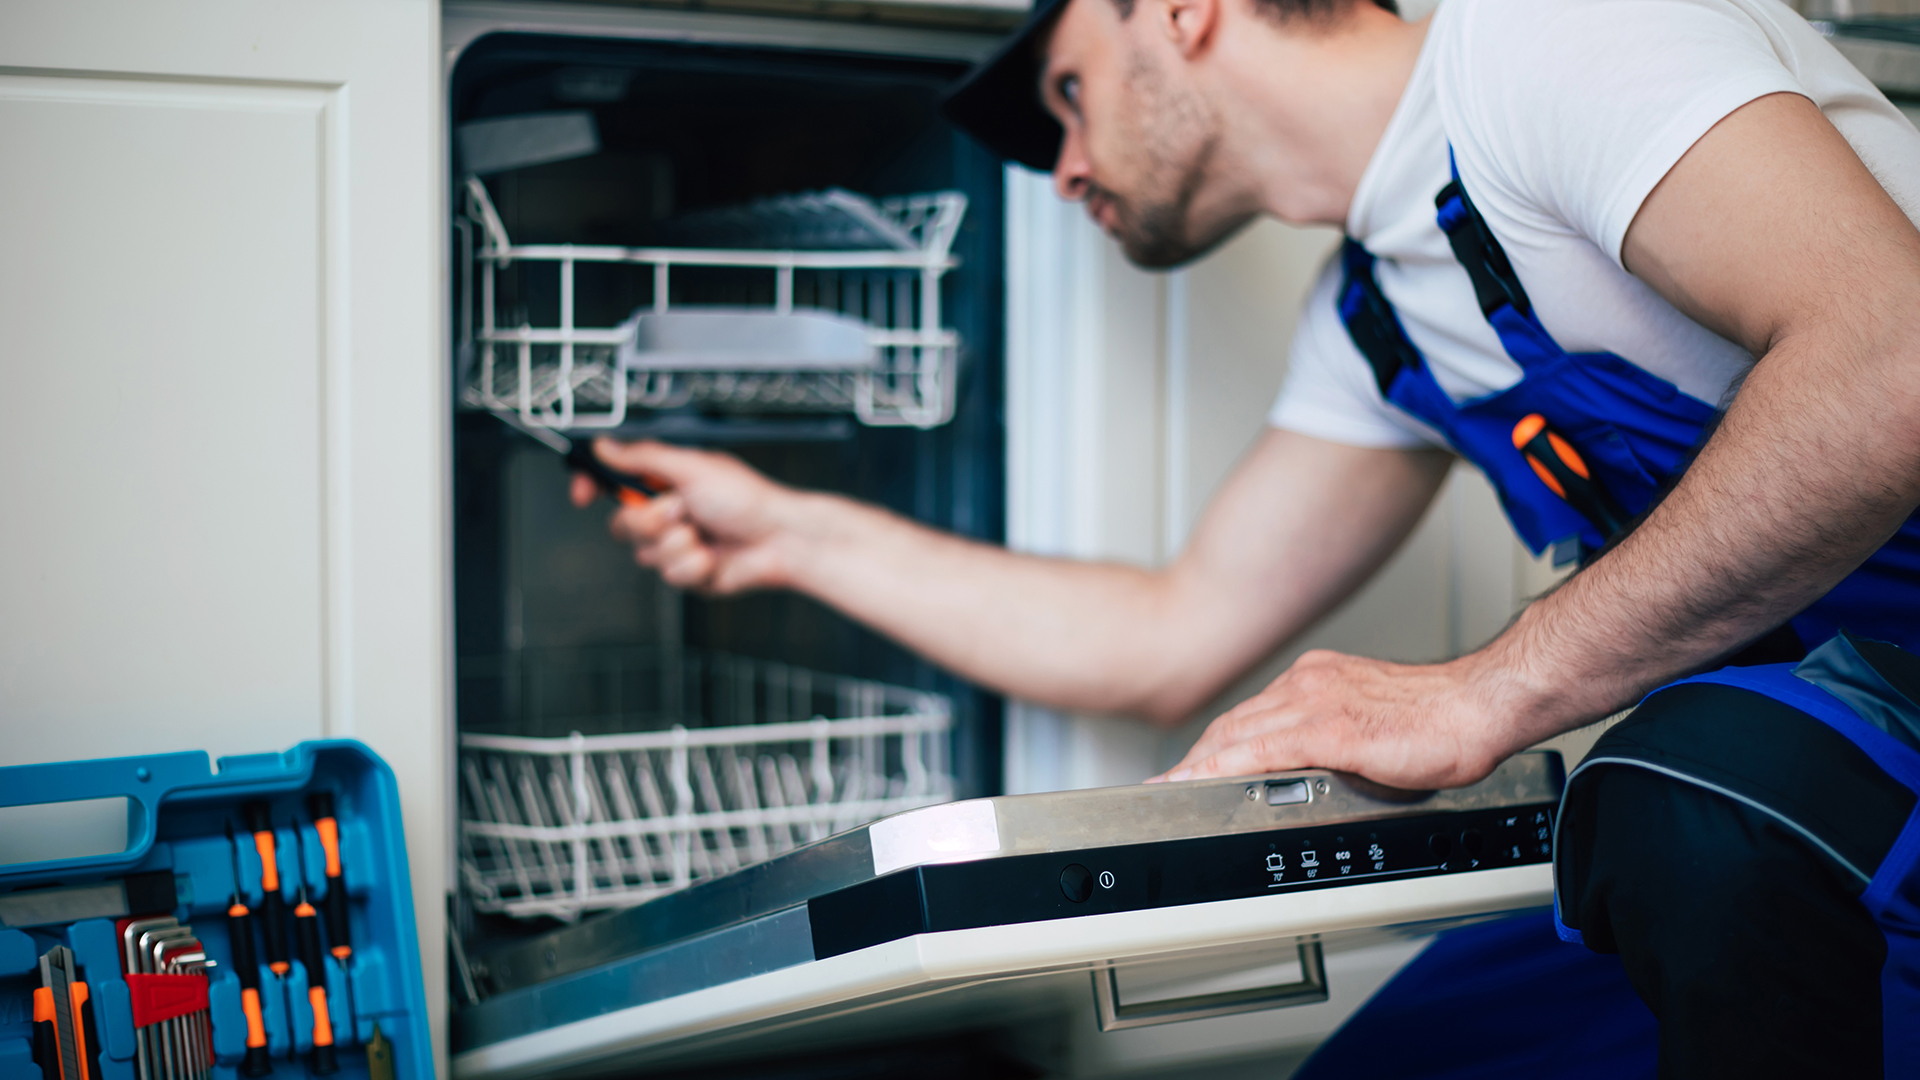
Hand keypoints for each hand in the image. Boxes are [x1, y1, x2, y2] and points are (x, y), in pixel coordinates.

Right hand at [570, 438, 804, 593]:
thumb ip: (643, 457)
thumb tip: (604, 446)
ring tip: (703, 533)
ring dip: (677, 544)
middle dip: (650, 521)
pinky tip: (712, 555)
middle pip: (622, 524)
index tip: (582, 493)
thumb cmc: (749, 499)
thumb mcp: (692, 467)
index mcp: (665, 482)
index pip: (613, 482)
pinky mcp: (688, 573)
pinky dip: (692, 565)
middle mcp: (667, 513)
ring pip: (645, 554)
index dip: (591, 486)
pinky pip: (669, 576)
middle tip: (680, 510)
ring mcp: (677, 544)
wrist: (781, 540)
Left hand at [1149, 649, 1535, 790]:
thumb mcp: (1368, 720)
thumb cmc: (1439, 719)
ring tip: (1173, 790)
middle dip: (1197, 758)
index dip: (1214, 743)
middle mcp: (1308, 683)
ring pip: (1239, 735)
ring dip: (1200, 765)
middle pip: (1234, 724)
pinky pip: (1264, 751)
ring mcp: (1316, 703)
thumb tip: (1312, 766)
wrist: (1477, 708)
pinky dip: (1226, 768)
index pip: (1250, 714)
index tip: (1191, 765)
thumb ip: (1333, 735)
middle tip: (1169, 785)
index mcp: (1316, 679)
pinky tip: (1205, 783)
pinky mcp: (1331, 729)